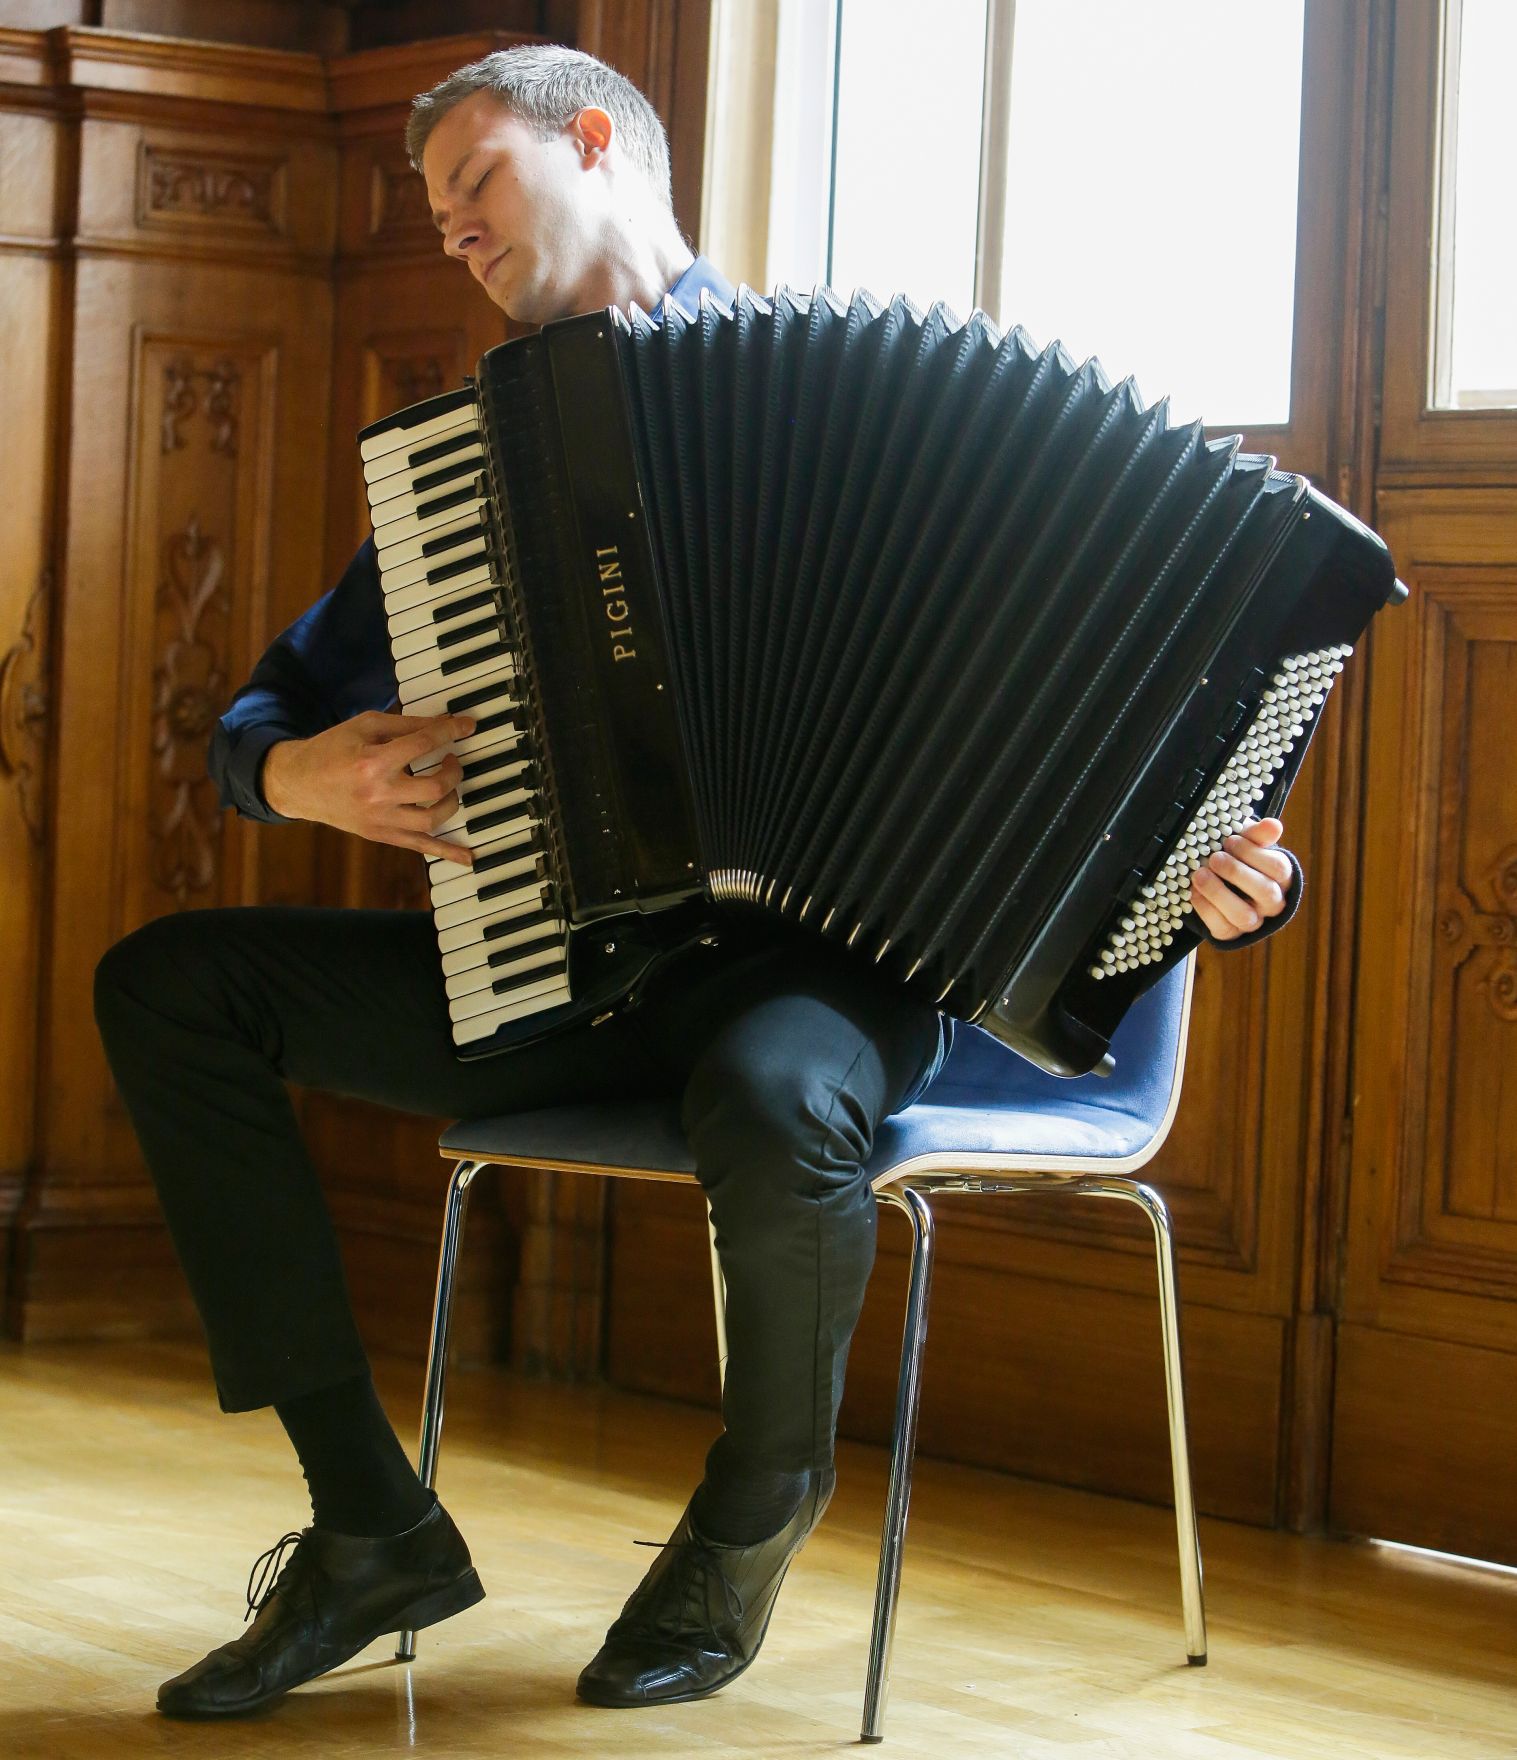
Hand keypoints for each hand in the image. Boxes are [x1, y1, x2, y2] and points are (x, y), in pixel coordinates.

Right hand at [262, 710, 475, 863]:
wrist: (298, 783)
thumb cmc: (332, 749)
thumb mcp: (366, 726)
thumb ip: (406, 724)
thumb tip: (444, 723)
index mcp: (373, 762)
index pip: (424, 744)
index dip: (450, 731)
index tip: (468, 726)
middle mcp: (379, 794)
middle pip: (435, 786)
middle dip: (454, 770)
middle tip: (452, 760)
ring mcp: (380, 819)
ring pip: (432, 819)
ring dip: (451, 801)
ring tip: (448, 786)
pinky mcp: (380, 835)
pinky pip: (419, 846)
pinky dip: (447, 852)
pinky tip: (469, 857)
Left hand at [1188, 817, 1292, 940]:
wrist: (1223, 885)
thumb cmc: (1241, 860)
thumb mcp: (1248, 844)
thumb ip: (1258, 835)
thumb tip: (1273, 825)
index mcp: (1281, 877)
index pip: (1277, 867)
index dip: (1252, 853)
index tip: (1230, 841)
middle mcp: (1272, 902)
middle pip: (1265, 892)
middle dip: (1236, 872)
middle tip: (1215, 857)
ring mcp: (1254, 921)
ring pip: (1243, 915)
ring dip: (1218, 893)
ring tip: (1200, 874)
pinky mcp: (1232, 933)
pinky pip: (1221, 927)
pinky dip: (1205, 908)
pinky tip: (1194, 891)